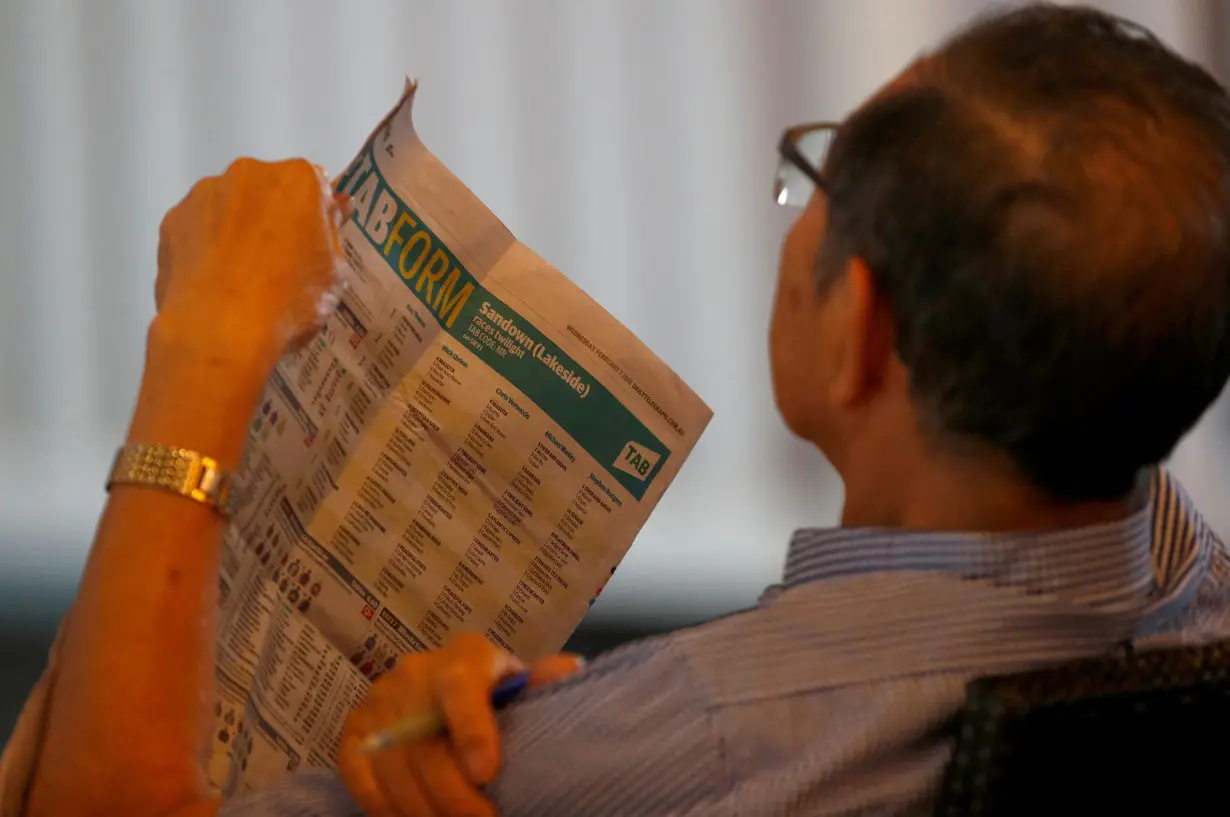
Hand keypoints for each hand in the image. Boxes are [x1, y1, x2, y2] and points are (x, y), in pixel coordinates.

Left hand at [152, 157, 348, 382]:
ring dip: (238, 229)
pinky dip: (206, 246)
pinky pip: (199, 228)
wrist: (219, 331)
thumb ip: (331, 234)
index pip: (317, 187)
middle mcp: (249, 173)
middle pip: (269, 191)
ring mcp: (204, 194)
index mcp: (298, 180)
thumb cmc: (290, 301)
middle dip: (275, 217)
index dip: (317, 216)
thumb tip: (331, 211)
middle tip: (278, 264)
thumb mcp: (333, 274)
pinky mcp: (171, 220)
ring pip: (230, 206)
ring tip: (240, 277)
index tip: (314, 243)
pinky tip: (213, 281)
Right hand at [339, 633, 584, 816]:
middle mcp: (414, 671)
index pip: (461, 686)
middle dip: (453, 795)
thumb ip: (543, 682)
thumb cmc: (496, 694)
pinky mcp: (354, 729)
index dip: (472, 730)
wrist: (447, 690)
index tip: (487, 775)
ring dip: (423, 810)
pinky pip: (361, 778)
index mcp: (465, 656)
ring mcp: (378, 700)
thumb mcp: (522, 686)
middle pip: (424, 743)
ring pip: (393, 768)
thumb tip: (571, 669)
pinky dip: (387, 809)